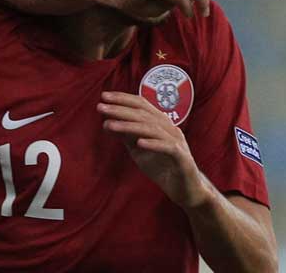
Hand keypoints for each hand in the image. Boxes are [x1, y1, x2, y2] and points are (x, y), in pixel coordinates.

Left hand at [98, 91, 211, 208]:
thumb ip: (126, 136)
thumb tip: (107, 123)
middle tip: (101, 107)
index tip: (104, 96)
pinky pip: (167, 147)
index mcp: (161, 123)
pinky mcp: (182, 158)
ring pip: (152, 128)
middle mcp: (170, 128)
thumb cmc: (162, 167)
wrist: (185, 190)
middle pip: (144, 114)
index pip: (141, 104)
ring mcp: (177, 142)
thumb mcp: (139, 150)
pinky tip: (139, 143)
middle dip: (120, 109)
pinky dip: (153, 144)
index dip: (123, 98)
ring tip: (110, 125)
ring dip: (129, 126)